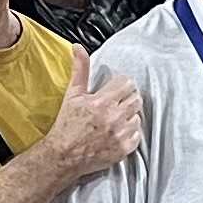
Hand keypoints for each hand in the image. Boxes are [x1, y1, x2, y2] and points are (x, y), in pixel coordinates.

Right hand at [44, 45, 142, 178]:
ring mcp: (120, 134)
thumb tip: (78, 48)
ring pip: (138, 116)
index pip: (127, 83)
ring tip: (115, 119)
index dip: (122, 85)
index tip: (115, 90)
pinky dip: (130, 133)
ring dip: (129, 116)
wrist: (63, 155)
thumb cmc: (67, 125)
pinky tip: (117, 132)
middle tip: (116, 104)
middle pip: (136, 99)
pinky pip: (137, 135)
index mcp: (102, 102)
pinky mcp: (124, 149)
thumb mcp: (73, 95)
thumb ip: (80, 69)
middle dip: (127, 99)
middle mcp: (113, 118)